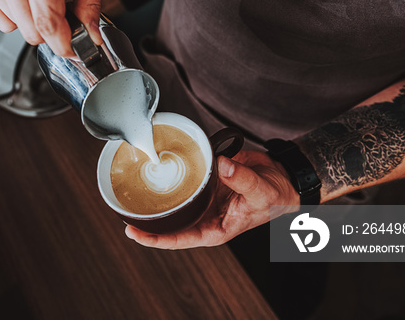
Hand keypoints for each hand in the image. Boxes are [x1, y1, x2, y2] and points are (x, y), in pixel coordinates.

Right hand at [0, 0, 105, 56]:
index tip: (72, 50)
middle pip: (32, 31)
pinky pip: (3, 23)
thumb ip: (91, 3)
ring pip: (17, 29)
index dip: (62, 43)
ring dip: (33, 19)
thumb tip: (91, 36)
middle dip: (50, 30)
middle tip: (58, 7)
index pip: (47, 20)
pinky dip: (16, 15)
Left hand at [125, 150, 299, 248]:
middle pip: (170, 224)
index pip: (180, 239)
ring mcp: (203, 200)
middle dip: (147, 222)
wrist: (282, 178)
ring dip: (155, 201)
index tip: (134, 234)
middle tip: (123, 213)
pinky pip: (184, 182)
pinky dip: (171, 179)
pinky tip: (154, 171)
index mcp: (215, 230)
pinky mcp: (205, 182)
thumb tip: (222, 165)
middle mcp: (205, 217)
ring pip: (174, 204)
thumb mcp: (261, 192)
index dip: (155, 239)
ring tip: (130, 194)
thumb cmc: (275, 195)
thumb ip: (241, 179)